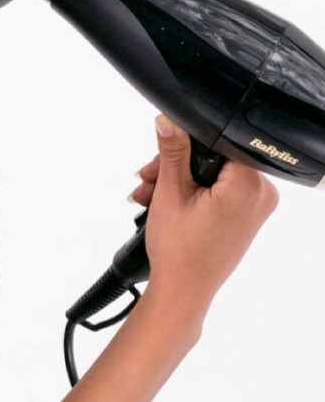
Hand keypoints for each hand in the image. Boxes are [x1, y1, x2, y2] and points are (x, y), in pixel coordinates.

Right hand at [133, 115, 279, 309]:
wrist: (183, 290)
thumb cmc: (180, 249)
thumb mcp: (171, 191)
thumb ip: (172, 150)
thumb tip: (168, 118)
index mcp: (250, 185)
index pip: (219, 139)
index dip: (186, 141)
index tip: (162, 150)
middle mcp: (260, 194)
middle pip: (211, 156)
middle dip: (173, 163)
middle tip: (148, 176)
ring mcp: (253, 206)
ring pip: (209, 172)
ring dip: (175, 178)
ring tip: (148, 192)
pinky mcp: (243, 215)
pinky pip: (216, 188)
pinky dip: (189, 190)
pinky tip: (161, 199)